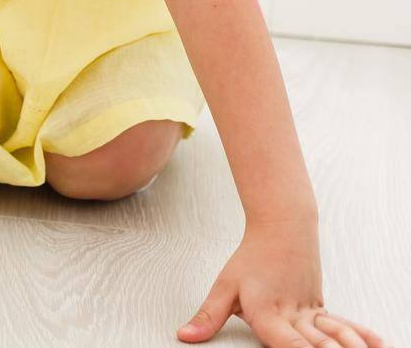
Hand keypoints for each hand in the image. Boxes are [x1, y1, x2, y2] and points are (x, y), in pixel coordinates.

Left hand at [178, 219, 388, 346]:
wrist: (283, 229)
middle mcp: (293, 316)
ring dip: (349, 346)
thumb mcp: (224, 287)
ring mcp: (311, 312)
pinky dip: (361, 336)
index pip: (287, 345)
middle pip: (316, 346)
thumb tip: (186, 335)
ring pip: (335, 336)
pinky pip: (344, 326)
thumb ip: (207, 317)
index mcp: (268, 314)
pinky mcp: (321, 308)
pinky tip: (377, 344)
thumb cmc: (253, 258)